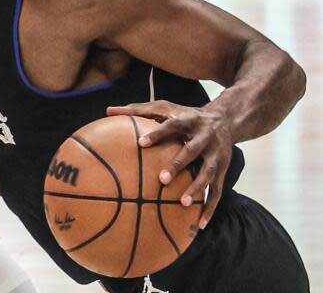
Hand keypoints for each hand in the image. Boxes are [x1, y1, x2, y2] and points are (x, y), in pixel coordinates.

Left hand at [107, 101, 232, 229]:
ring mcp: (216, 154)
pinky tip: (199, 224)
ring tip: (182, 203)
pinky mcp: (224, 169)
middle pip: (192, 151)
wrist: (225, 119)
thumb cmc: (185, 114)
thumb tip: (108, 110)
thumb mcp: (164, 107)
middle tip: (162, 179)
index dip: (157, 134)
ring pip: (208, 172)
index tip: (140, 143)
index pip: (171, 126)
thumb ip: (137, 110)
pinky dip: (210, 208)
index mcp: (187, 120)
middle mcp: (204, 136)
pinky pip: (218, 190)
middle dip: (178, 165)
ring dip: (197, 188)